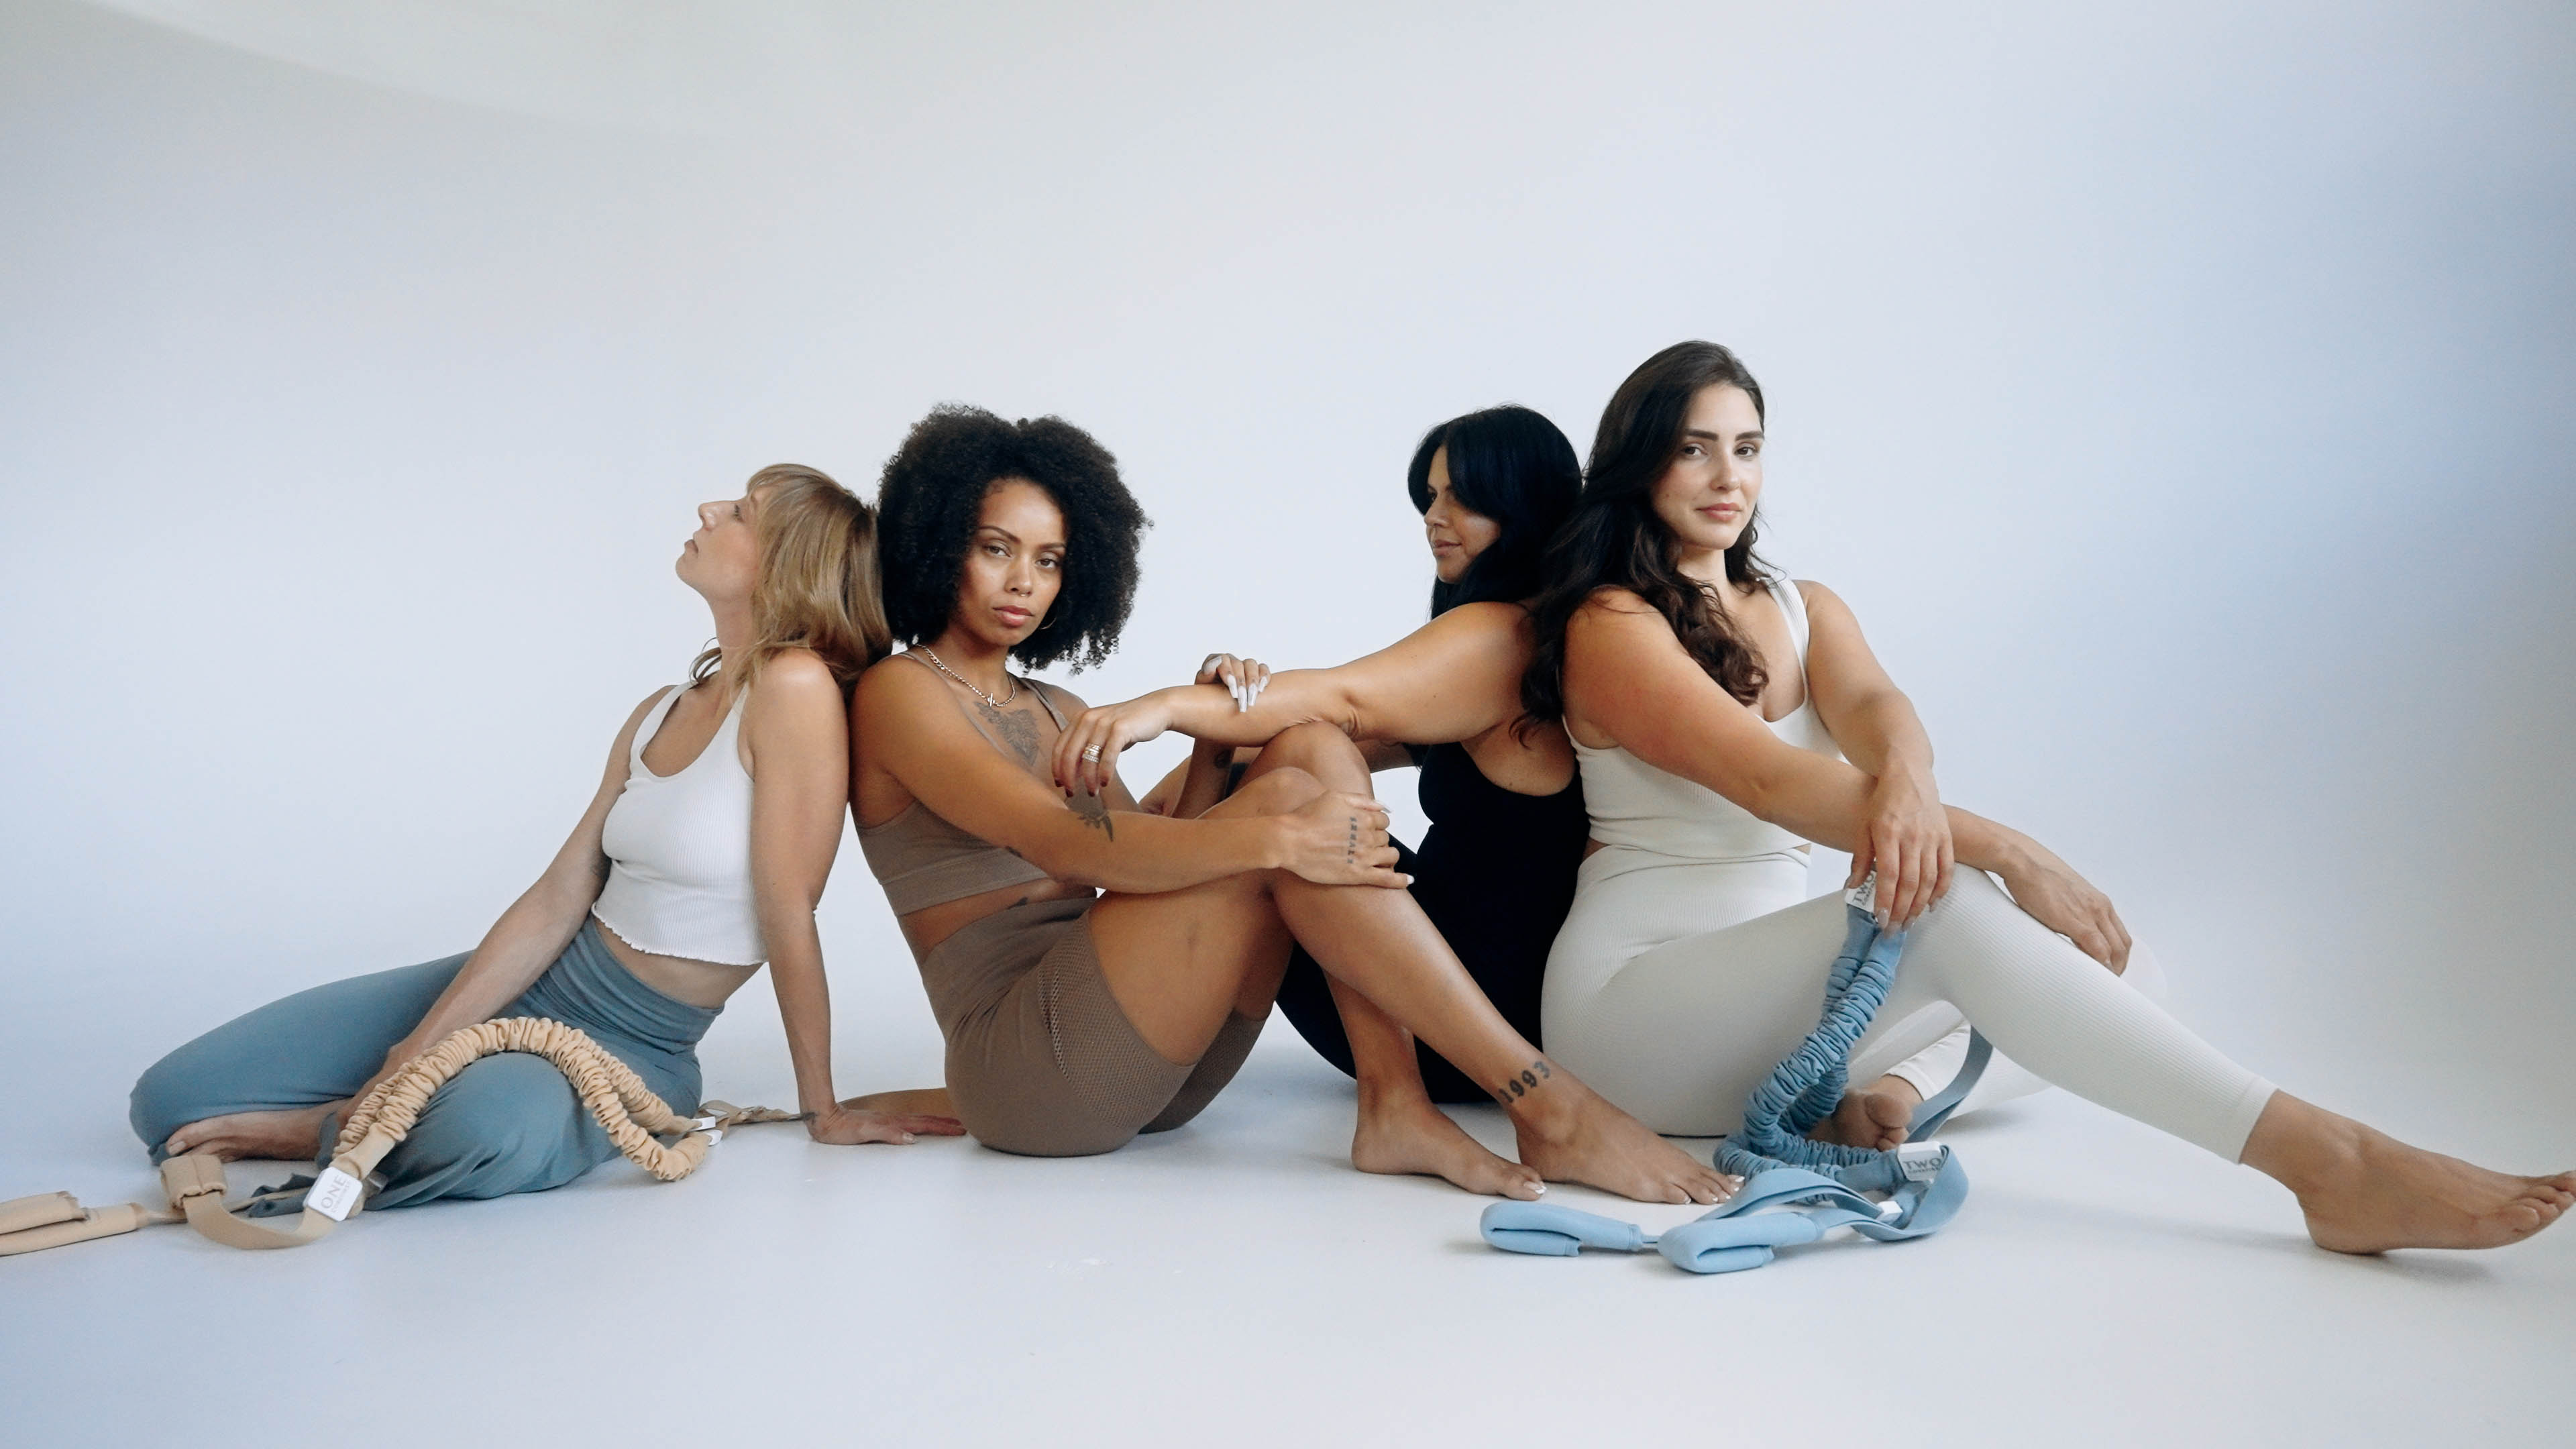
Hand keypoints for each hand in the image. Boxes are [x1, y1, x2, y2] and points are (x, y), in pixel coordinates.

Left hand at [805, 1101, 966, 1145]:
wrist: (825, 1120)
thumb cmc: (841, 1128)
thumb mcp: (865, 1132)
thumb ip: (888, 1134)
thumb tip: (910, 1138)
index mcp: (892, 1123)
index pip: (923, 1125)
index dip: (942, 1128)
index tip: (959, 1129)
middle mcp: (892, 1120)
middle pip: (924, 1121)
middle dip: (944, 1124)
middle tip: (961, 1127)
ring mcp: (887, 1121)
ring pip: (916, 1121)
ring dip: (934, 1123)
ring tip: (947, 1125)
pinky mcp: (881, 1124)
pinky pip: (906, 1123)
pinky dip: (919, 1125)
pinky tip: (917, 1129)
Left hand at [1053, 694, 1175, 798]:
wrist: (1156, 709)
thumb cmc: (1128, 726)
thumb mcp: (1102, 735)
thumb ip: (1087, 750)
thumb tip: (1073, 776)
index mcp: (1080, 719)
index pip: (1059, 747)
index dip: (1057, 769)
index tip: (1060, 785)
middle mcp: (1088, 719)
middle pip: (1069, 754)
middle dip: (1068, 778)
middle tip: (1072, 793)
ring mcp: (1104, 722)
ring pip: (1088, 758)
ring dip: (1088, 779)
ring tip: (1093, 792)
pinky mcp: (1120, 728)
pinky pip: (1107, 756)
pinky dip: (1104, 772)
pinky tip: (1105, 782)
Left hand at [1198, 652, 1269, 710]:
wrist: (1214, 704)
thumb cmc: (1205, 695)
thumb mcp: (1201, 686)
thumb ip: (1206, 672)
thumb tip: (1217, 659)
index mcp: (1214, 660)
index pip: (1223, 661)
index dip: (1228, 674)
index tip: (1232, 692)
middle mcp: (1229, 660)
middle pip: (1238, 665)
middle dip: (1241, 685)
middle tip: (1242, 702)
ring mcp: (1242, 664)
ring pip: (1251, 665)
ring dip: (1253, 682)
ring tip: (1252, 699)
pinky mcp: (1254, 671)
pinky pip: (1263, 668)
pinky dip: (1265, 677)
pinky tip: (1262, 689)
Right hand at [1273, 789, 1409, 887]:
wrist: (1289, 840)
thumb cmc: (1307, 817)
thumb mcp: (1335, 797)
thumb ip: (1363, 800)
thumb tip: (1385, 807)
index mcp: (1364, 817)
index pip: (1384, 821)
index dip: (1376, 824)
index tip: (1366, 829)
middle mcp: (1368, 836)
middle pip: (1386, 838)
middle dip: (1377, 840)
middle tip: (1361, 844)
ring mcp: (1365, 857)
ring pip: (1391, 856)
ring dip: (1387, 855)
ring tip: (1376, 859)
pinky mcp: (1358, 875)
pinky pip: (1387, 879)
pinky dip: (1401, 880)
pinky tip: (1409, 881)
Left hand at [1847, 763, 1953, 929]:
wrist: (1909, 775)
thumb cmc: (1883, 802)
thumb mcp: (1864, 826)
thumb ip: (1861, 858)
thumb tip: (1853, 886)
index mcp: (1889, 833)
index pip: (1889, 875)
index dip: (1886, 900)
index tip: (1881, 919)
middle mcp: (1913, 836)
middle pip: (1910, 882)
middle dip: (1902, 910)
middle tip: (1895, 929)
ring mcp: (1932, 837)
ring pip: (1929, 880)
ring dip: (1920, 905)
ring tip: (1910, 922)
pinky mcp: (1945, 837)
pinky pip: (1947, 869)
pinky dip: (1941, 890)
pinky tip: (1931, 905)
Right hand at [1994, 839, 2131, 971]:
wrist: (2022, 862)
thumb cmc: (2037, 875)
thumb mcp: (2065, 894)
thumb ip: (2073, 911)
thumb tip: (2067, 926)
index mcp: (2099, 901)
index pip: (2120, 935)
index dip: (2118, 955)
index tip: (2110, 967)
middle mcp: (2100, 907)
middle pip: (2122, 945)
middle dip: (2118, 967)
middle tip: (2107, 980)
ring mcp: (2089, 914)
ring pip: (2114, 950)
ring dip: (2111, 968)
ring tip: (2099, 982)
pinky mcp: (2074, 921)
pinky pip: (2096, 949)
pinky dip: (2099, 964)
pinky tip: (2093, 974)